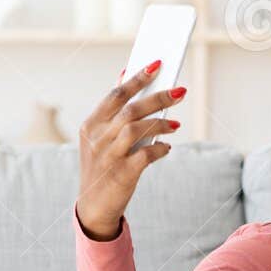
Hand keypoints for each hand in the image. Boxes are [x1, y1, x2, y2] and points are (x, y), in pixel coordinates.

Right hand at [75, 62, 185, 239]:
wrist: (94, 206)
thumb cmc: (103, 166)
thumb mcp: (100, 138)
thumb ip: (113, 110)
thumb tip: (124, 74)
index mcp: (91, 125)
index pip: (116, 94)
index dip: (137, 78)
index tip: (156, 64)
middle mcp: (97, 138)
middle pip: (130, 109)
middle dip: (158, 97)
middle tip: (180, 91)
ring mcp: (108, 156)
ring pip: (137, 129)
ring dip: (160, 123)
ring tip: (176, 124)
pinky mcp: (121, 174)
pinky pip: (145, 156)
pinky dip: (159, 149)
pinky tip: (167, 147)